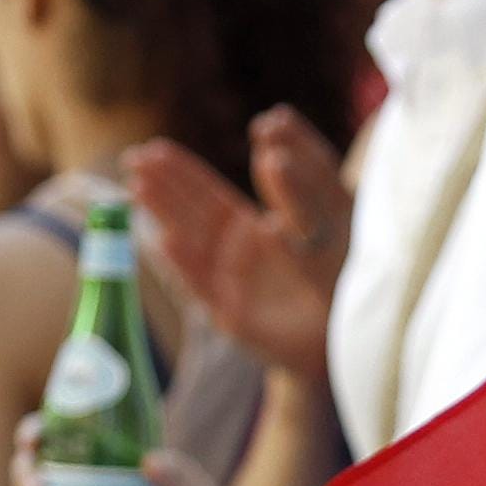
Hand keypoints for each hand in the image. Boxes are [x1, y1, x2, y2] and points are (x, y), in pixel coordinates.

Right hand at [124, 116, 350, 391]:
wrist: (349, 337)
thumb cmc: (342, 281)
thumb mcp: (330, 226)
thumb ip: (302, 192)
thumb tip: (271, 155)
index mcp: (250, 230)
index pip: (210, 195)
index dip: (186, 172)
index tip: (156, 148)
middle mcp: (233, 256)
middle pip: (190, 216)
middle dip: (164, 186)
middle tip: (137, 156)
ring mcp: (231, 284)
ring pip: (192, 241)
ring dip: (164, 214)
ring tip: (137, 184)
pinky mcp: (233, 316)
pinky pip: (204, 286)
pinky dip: (186, 265)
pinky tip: (165, 240)